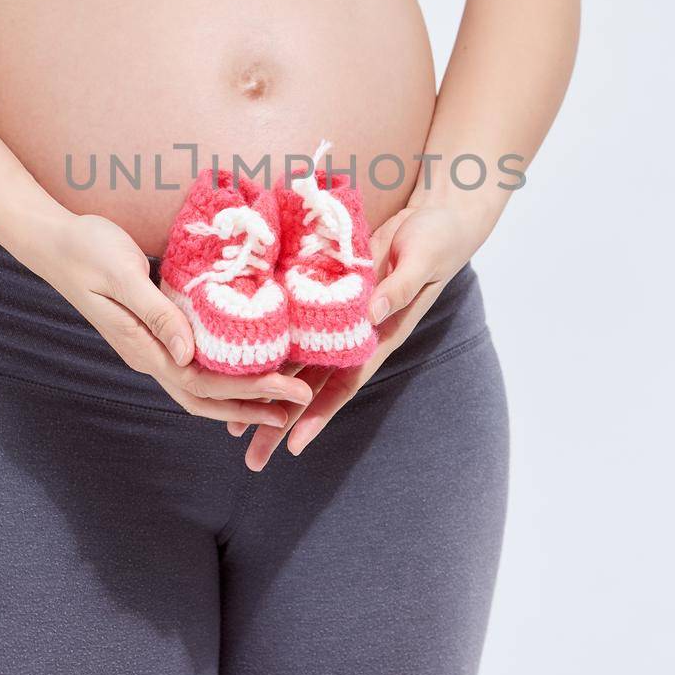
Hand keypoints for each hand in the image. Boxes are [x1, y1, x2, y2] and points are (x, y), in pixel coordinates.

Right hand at [31, 213, 313, 424]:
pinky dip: (223, 372)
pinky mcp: (153, 331)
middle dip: (253, 404)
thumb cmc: (86, 250)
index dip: (249, 391)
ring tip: (280, 397)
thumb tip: (188, 354)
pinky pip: (193, 363)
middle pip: (205, 396)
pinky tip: (247, 363)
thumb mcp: (122, 275)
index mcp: (142, 348)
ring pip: (199, 385)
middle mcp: (147, 355)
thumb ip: (156, 313)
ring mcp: (149, 346)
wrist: (53, 242)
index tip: (292, 390)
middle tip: (300, 402)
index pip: (203, 383)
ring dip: (239, 396)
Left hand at [226, 199, 493, 468]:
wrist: (439, 217)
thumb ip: (397, 289)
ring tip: (234, 425)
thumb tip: (370, 315)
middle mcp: (356, 337)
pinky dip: (272, 345)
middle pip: (311, 387)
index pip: (344, 385)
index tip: (293, 446)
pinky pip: (295, 324)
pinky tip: (241, 359)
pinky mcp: (329, 293)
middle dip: (281, 423)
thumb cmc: (437, 240)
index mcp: (380, 336)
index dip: (317, 415)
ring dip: (267, 392)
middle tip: (252, 457)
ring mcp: (340, 319)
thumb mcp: (421, 261)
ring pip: (297, 363)